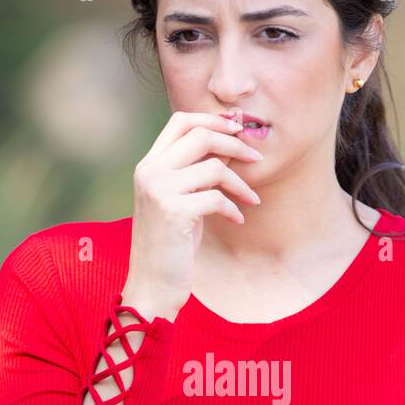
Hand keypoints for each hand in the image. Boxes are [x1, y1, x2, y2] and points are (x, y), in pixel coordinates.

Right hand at [124, 108, 263, 319]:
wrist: (151, 285)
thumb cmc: (171, 245)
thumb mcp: (182, 201)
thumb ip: (198, 172)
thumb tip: (231, 143)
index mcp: (148, 165)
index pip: (181, 121)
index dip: (213, 119)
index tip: (238, 130)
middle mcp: (149, 172)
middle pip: (200, 135)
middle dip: (235, 143)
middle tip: (256, 158)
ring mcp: (159, 191)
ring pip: (213, 167)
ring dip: (240, 182)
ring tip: (250, 198)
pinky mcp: (173, 212)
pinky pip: (216, 198)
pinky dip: (233, 207)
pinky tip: (238, 220)